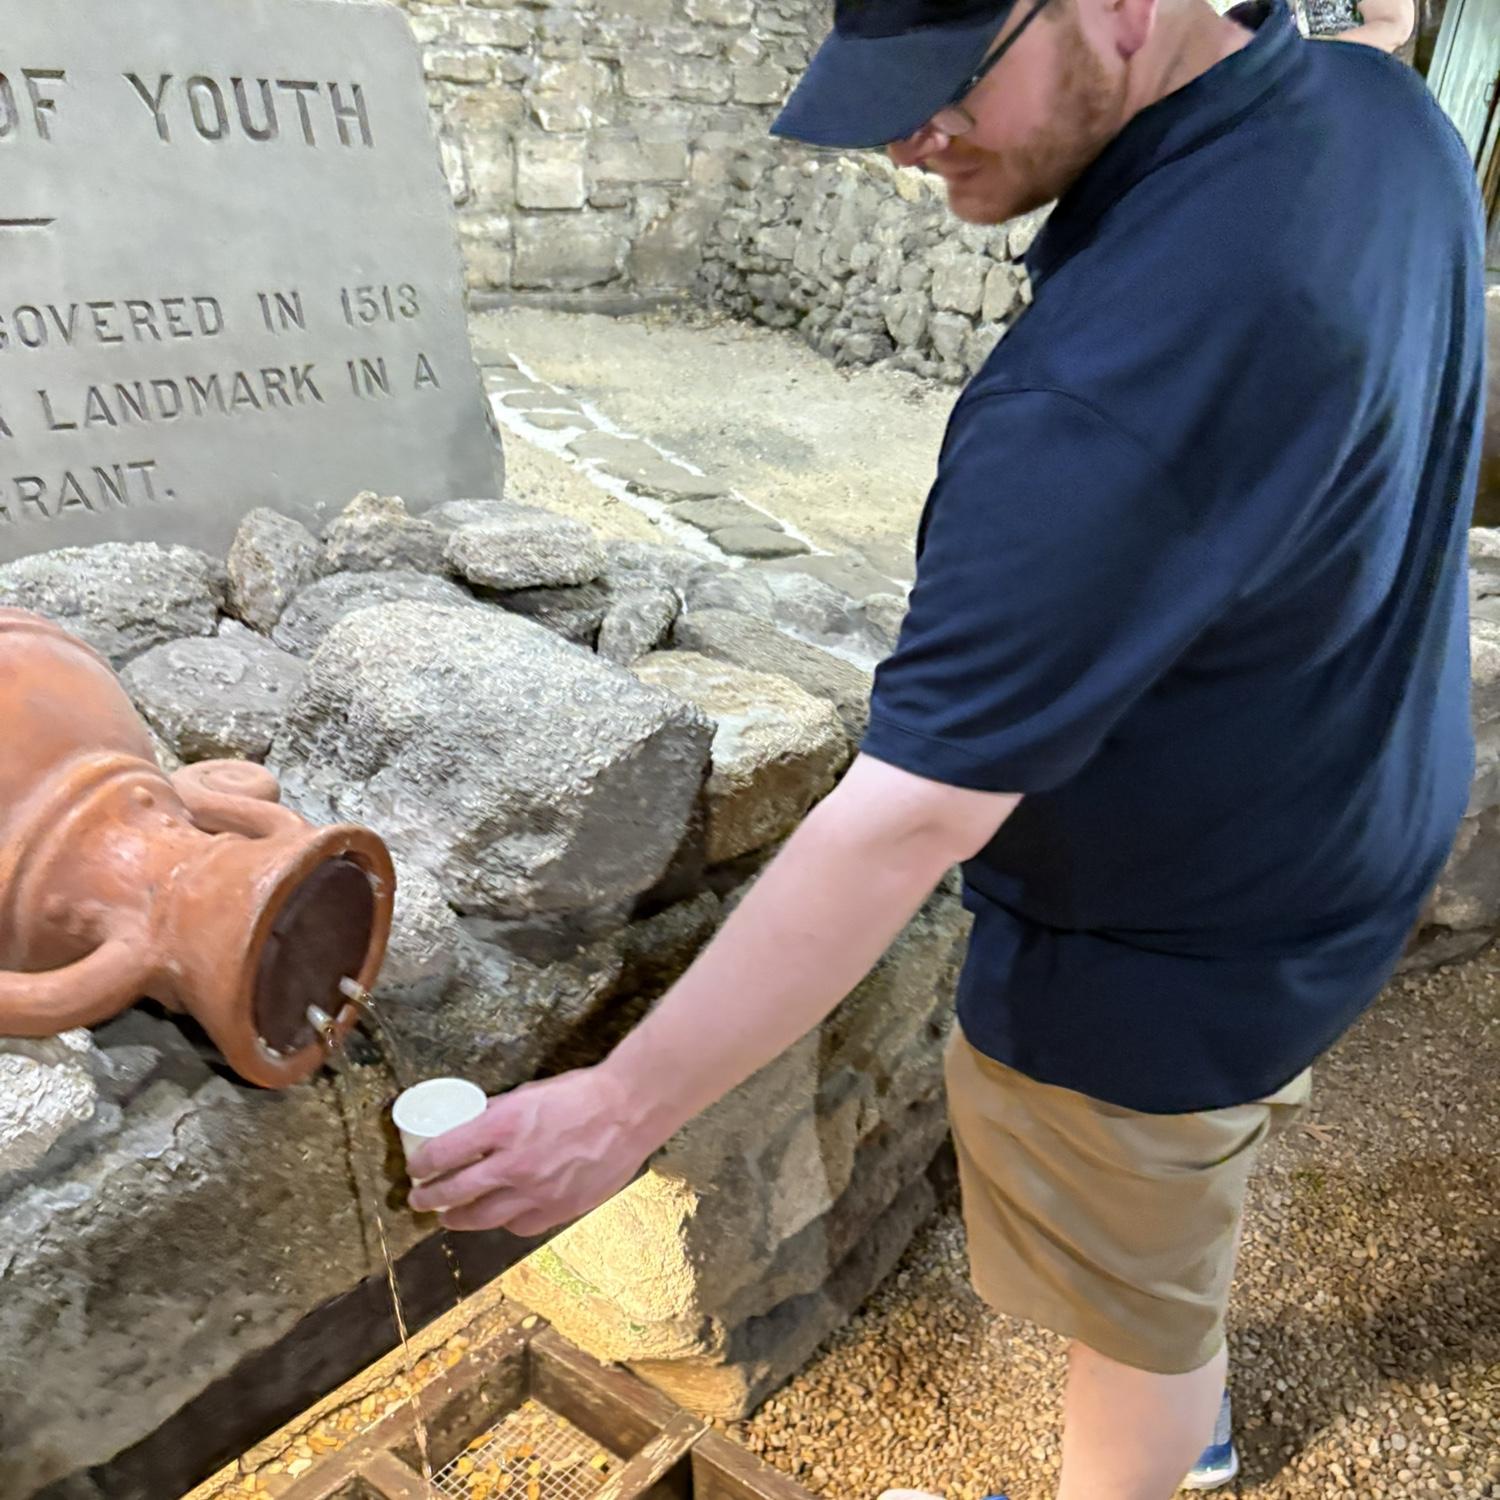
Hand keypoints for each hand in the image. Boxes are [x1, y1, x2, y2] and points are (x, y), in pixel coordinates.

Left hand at [405, 1065, 652, 1234]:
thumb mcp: (529, 1094)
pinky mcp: (558, 1210)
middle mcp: (514, 1164)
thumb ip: (498, 1114)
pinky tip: (498, 1217)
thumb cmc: (580, 1094)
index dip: (422, 1163)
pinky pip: (518, 1226)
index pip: (444, 1152)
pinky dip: (503, 1223)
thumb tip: (471, 1126)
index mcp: (503, 1127)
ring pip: (481, 1218)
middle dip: (428, 1197)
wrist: (628, 1111)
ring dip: (457, 1218)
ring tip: (447, 1217)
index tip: (416, 1167)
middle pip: (454, 1192)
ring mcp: (536, 1192)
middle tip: (418, 1198)